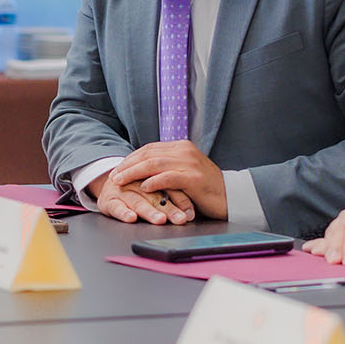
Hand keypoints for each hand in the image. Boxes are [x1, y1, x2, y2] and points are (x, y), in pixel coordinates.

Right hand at [90, 173, 193, 224]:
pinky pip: (116, 207)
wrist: (110, 184)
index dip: (181, 200)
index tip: (191, 214)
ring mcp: (122, 191)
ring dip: (149, 211)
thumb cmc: (137, 189)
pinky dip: (124, 212)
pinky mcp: (108, 200)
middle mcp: (137, 182)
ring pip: (138, 201)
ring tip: (160, 220)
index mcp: (150, 175)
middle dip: (169, 209)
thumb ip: (172, 196)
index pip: (169, 186)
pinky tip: (131, 218)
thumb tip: (192, 213)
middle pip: (155, 195)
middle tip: (180, 219)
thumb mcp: (155, 189)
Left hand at [109, 141, 226, 219]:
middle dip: (127, 165)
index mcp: (181, 147)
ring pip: (155, 164)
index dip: (130, 158)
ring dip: (134, 172)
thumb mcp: (185, 172)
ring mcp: (190, 163)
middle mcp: (184, 151)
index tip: (117, 169)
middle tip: (113, 176)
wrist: (231, 196)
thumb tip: (143, 170)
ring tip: (120, 181)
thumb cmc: (205, 188)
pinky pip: (169, 177)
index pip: (149, 149)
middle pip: (148, 155)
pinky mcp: (194, 178)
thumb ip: (167, 167)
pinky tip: (143, 187)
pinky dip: (154, 181)